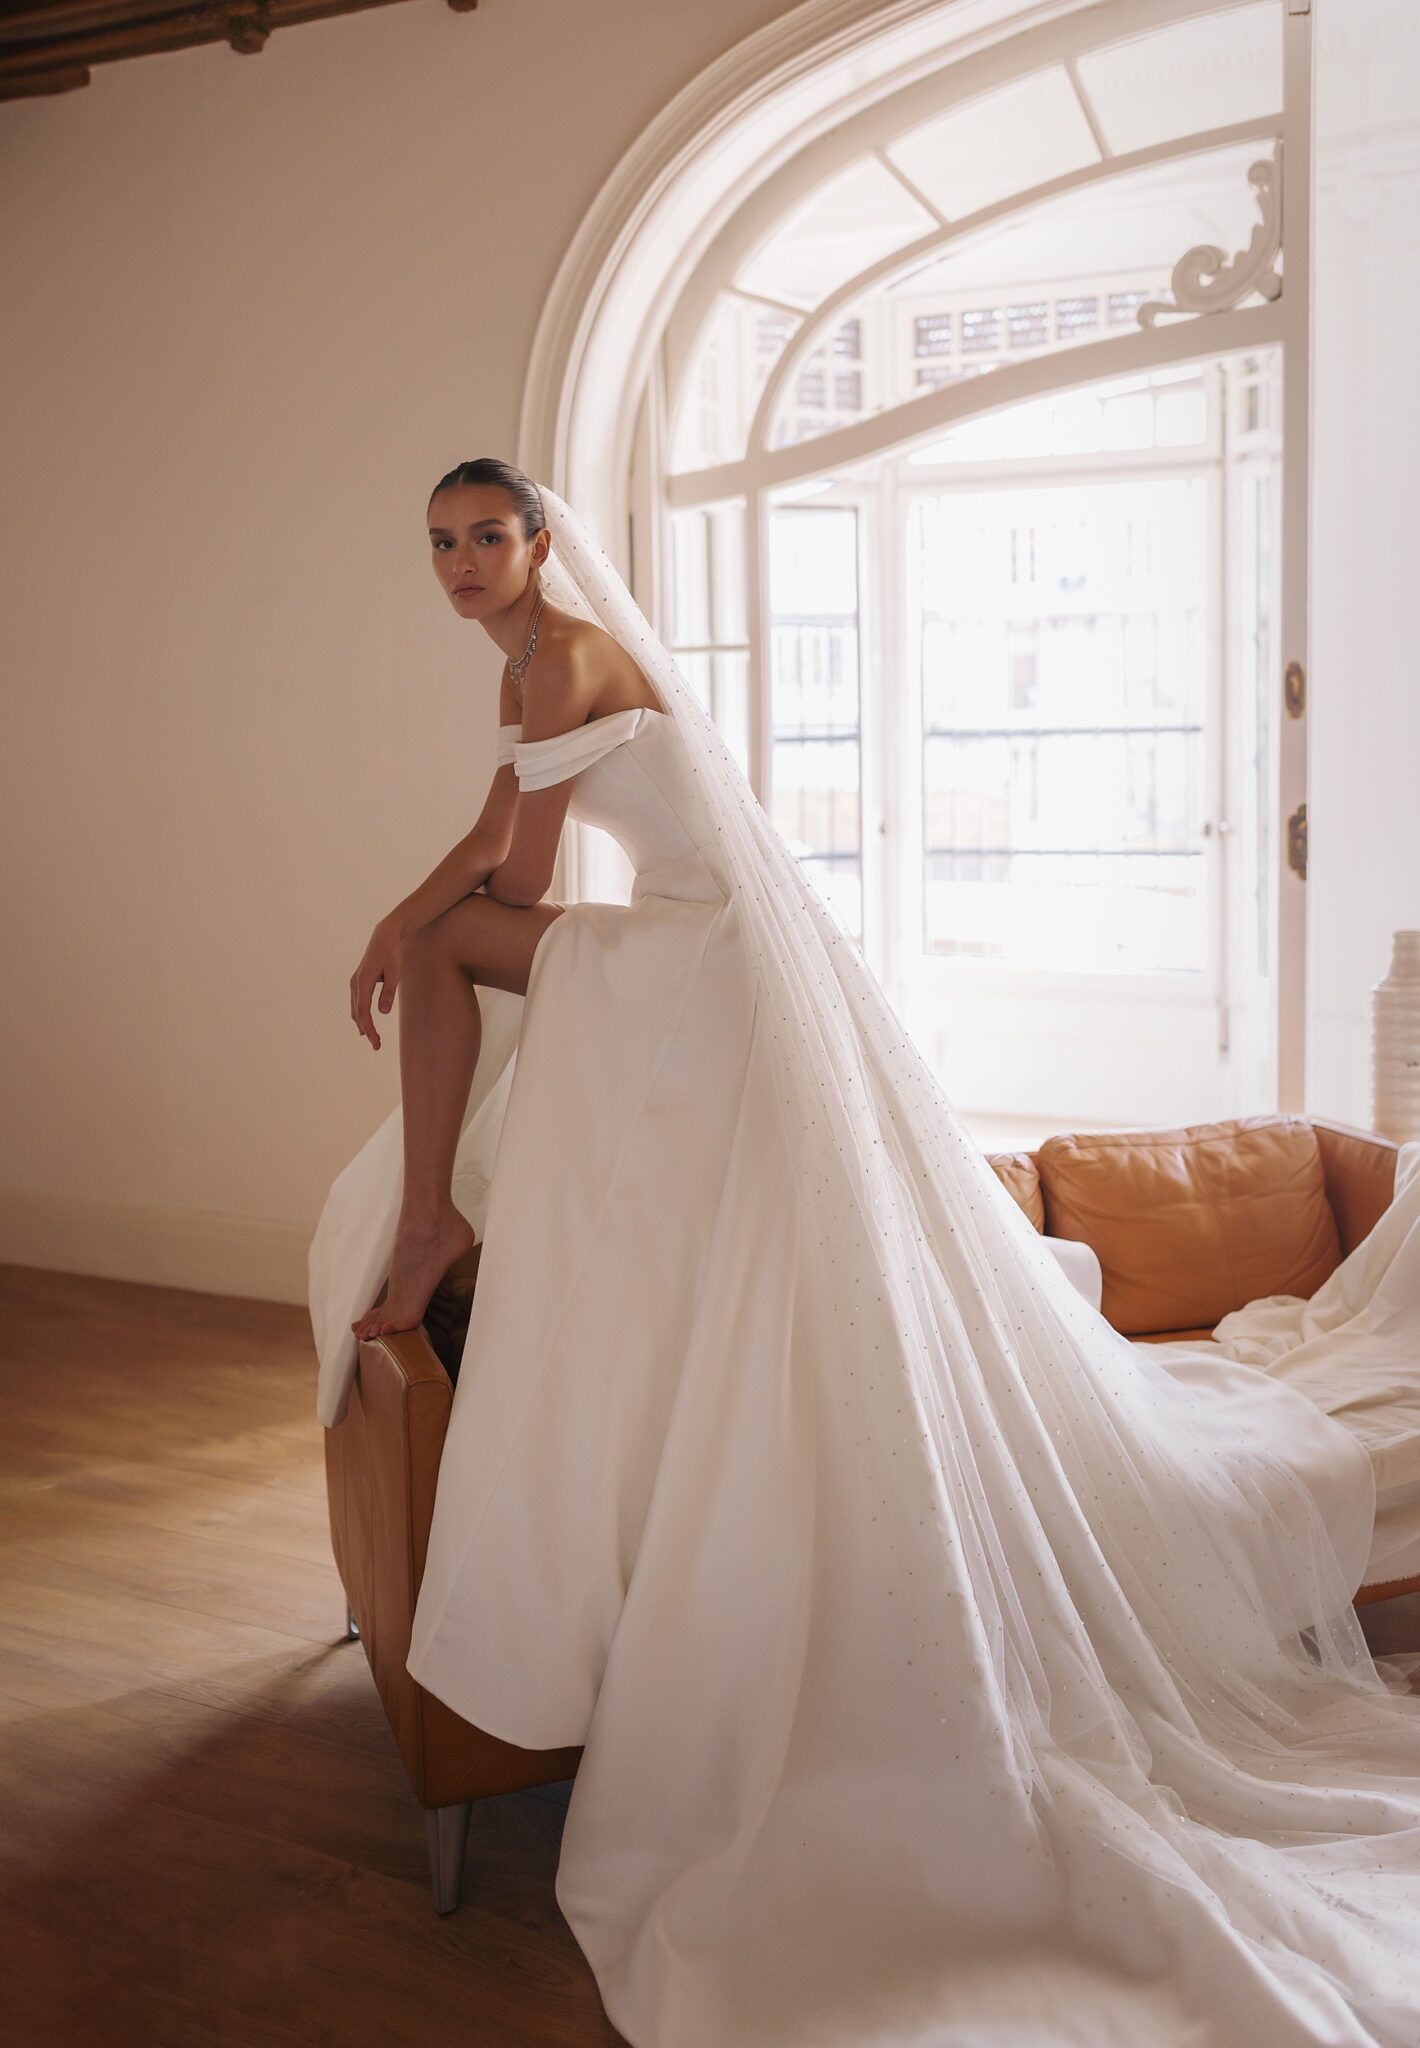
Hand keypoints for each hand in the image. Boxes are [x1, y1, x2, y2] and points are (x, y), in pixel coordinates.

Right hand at [350, 916, 403, 1050]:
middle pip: (357, 1013)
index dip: (369, 1028)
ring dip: (363, 1025)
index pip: (363, 1011)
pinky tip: (364, 1026)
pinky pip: (356, 1003)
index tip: (375, 1042)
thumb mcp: (395, 972)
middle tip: (377, 1046)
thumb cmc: (391, 954)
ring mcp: (354, 983)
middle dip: (367, 1030)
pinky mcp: (358, 982)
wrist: (383, 937)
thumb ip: (389, 992)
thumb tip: (383, 1012)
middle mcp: (355, 983)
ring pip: (355, 1009)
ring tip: (373, 1040)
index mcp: (363, 981)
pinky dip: (360, 1016)